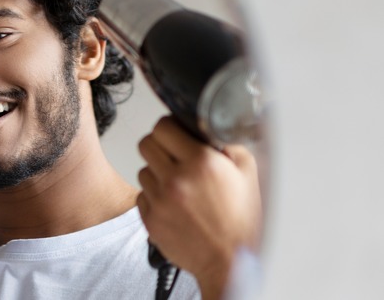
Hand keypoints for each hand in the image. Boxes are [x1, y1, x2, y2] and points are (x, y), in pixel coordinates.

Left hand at [136, 117, 261, 297]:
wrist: (231, 261)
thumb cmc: (242, 221)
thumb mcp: (248, 173)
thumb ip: (228, 144)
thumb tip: (207, 128)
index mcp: (201, 162)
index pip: (163, 127)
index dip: (169, 127)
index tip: (175, 133)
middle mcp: (176, 179)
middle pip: (146, 144)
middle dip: (159, 146)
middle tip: (173, 155)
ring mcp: (160, 200)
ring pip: (143, 170)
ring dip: (157, 173)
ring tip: (179, 185)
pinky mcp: (150, 219)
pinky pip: (141, 196)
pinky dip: (154, 197)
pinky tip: (174, 204)